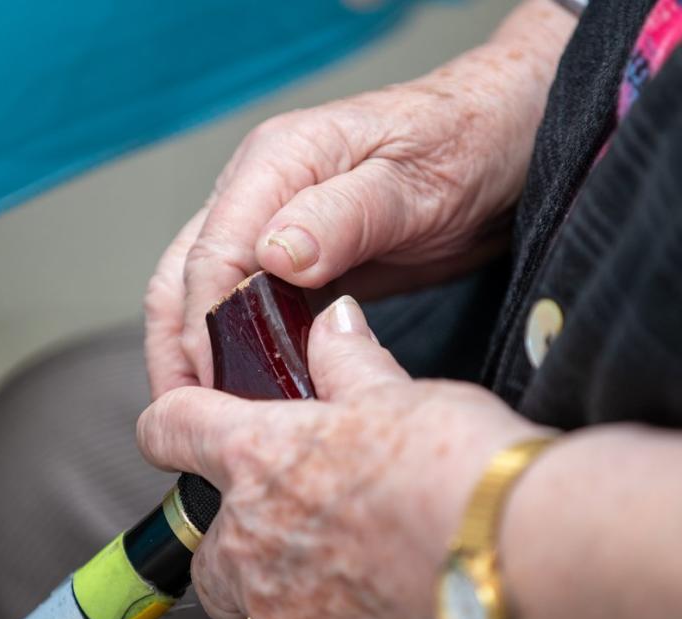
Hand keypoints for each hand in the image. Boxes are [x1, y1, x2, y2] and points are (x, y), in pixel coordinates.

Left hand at [138, 296, 547, 618]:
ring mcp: (280, 616)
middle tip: (304, 526)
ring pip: (255, 609)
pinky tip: (386, 615)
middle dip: (241, 539)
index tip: (175, 433)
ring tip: (356, 574)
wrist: (515, 560)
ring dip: (287, 592)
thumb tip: (333, 324)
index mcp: (257, 457)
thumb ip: (347, 361)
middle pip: (207, 548)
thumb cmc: (456, 468)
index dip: (171, 426)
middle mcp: (250, 541)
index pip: (171, 430)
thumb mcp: (396, 392)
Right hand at [143, 0, 575, 396]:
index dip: (206, 324)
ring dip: (197, 351)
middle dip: (177, 347)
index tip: (218, 386)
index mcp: (278, 159)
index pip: (213, 250)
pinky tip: (249, 387)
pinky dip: (238, 345)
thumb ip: (344, 216)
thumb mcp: (415, 183)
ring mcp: (273, 218)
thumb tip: (273, 256)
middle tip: (188, 418)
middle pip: (184, 272)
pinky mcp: (296, 253)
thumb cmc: (469, 145)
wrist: (504, 135)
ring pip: (203, 290)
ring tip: (208, 415)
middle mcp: (260, 185)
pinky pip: (246, 302)